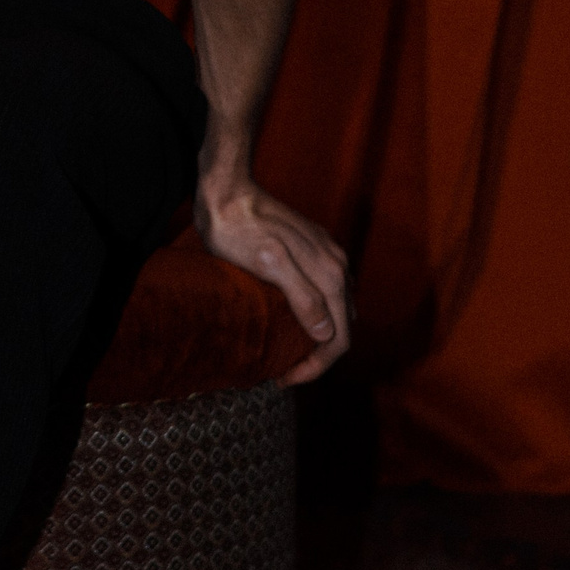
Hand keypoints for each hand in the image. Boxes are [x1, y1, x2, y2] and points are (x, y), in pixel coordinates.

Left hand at [192, 176, 351, 384]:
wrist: (227, 190)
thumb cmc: (238, 230)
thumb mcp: (266, 264)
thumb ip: (302, 296)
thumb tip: (326, 334)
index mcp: (330, 273)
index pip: (339, 337)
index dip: (316, 366)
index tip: (284, 378)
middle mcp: (337, 265)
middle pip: (342, 327)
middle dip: (318, 357)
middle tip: (283, 372)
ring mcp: (327, 256)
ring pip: (337, 311)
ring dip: (318, 338)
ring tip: (287, 353)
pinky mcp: (313, 250)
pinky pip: (326, 293)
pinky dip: (316, 315)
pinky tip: (292, 320)